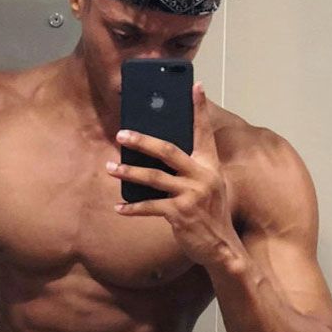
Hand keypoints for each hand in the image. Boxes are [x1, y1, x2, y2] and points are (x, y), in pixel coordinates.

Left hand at [106, 82, 239, 268]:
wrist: (221, 246)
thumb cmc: (210, 214)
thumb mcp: (208, 186)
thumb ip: (190, 170)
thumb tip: (159, 155)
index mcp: (210, 166)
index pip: (204, 132)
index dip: (199, 109)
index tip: (195, 85)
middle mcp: (203, 176)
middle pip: (168, 151)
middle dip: (143, 141)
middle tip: (122, 134)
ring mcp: (192, 195)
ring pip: (154, 178)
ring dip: (129, 173)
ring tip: (110, 168)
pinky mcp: (180, 214)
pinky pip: (150, 207)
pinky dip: (132, 207)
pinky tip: (118, 208)